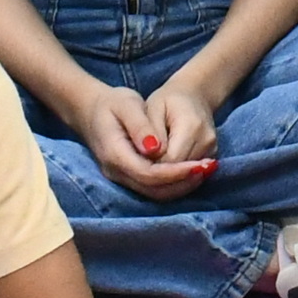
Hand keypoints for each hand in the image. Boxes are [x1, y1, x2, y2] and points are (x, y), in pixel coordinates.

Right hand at [71, 76, 217, 201]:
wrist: (90, 111)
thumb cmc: (111, 103)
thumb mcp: (126, 104)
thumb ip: (140, 125)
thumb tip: (156, 148)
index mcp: (115, 154)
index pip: (149, 173)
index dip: (175, 172)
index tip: (199, 164)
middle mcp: (116, 172)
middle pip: (153, 189)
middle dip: (182, 182)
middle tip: (208, 168)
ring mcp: (120, 178)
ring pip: (154, 193)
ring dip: (181, 186)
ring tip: (205, 169)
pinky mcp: (127, 178)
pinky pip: (152, 189)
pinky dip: (173, 184)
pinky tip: (191, 171)